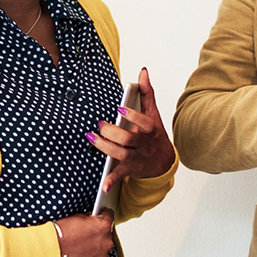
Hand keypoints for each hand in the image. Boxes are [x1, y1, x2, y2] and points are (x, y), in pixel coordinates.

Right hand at [55, 210, 113, 256]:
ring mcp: (103, 256)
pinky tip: (82, 254)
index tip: (100, 216)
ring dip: (96, 246)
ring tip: (82, 245)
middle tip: (86, 234)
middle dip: (98, 233)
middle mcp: (106, 241)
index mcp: (103, 226)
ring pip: (103, 248)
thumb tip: (92, 220)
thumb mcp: (77, 217)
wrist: (53, 250)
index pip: (109, 215)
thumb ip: (90, 218)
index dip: (102, 215)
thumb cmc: (62, 234)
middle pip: (106, 234)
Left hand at [91, 67, 175, 194]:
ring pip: (119, 154)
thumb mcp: (153, 113)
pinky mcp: (130, 169)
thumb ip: (147, 92)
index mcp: (150, 128)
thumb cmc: (155, 134)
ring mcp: (136, 158)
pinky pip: (120, 176)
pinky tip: (103, 185)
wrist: (164, 162)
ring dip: (104, 148)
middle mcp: (143, 144)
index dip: (131, 116)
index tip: (119, 110)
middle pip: (127, 139)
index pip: (143, 122)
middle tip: (100, 126)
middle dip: (112, 132)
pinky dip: (111, 181)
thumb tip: (142, 71)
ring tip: (92, 138)